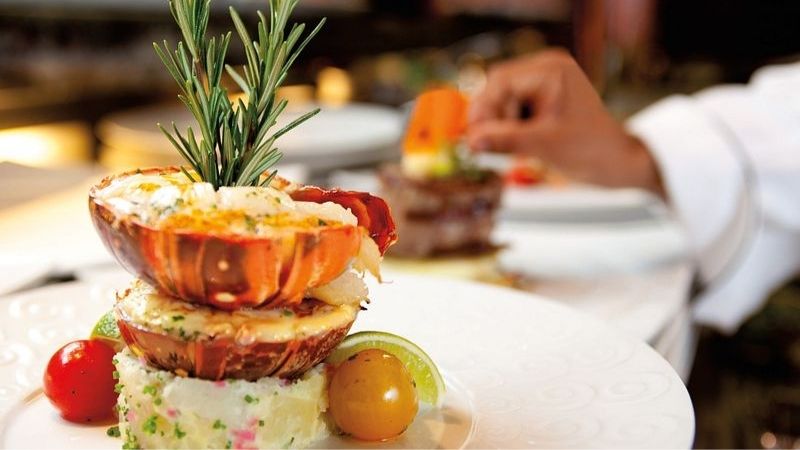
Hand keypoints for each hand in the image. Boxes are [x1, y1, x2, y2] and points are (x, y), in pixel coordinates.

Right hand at [467, 49, 662, 193]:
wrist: (616, 163)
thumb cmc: (591, 151)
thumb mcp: (543, 146)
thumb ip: (505, 140)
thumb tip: (471, 140)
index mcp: (551, 71)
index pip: (500, 82)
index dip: (482, 110)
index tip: (471, 137)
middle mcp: (546, 70)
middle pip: (498, 90)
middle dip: (490, 119)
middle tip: (482, 147)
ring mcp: (545, 84)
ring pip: (502, 102)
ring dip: (499, 127)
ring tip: (508, 152)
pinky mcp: (543, 100)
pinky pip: (513, 110)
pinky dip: (508, 129)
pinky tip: (517, 147)